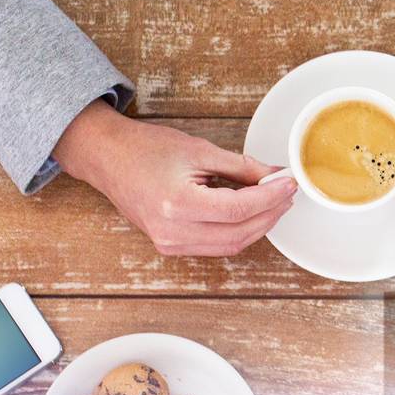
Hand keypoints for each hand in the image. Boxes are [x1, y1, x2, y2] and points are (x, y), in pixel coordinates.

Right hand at [52, 102, 296, 256]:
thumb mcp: (198, 150)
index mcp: (177, 204)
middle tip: (286, 193)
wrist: (106, 157)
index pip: (239, 209)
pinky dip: (238, 232)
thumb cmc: (145, 148)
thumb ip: (240, 167)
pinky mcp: (170, 246)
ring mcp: (170, 243)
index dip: (270, 197)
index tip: (289, 183)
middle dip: (270, 213)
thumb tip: (274, 175)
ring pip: (231, 245)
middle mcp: (173, 231)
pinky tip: (251, 214)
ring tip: (274, 203)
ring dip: (258, 226)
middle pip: (239, 232)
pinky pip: (216, 246)